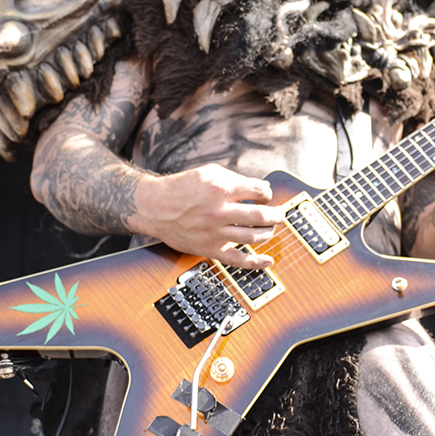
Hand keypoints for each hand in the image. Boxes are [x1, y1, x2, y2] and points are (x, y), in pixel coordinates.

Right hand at [132, 163, 286, 263]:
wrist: (155, 207)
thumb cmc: (181, 188)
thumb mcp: (209, 172)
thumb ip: (234, 179)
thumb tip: (259, 188)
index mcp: (221, 189)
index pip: (259, 191)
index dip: (267, 193)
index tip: (265, 196)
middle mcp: (220, 212)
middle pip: (262, 216)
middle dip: (276, 215)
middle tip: (279, 214)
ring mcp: (216, 233)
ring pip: (254, 237)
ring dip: (269, 233)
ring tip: (270, 229)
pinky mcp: (210, 249)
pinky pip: (238, 260)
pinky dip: (256, 263)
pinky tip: (268, 261)